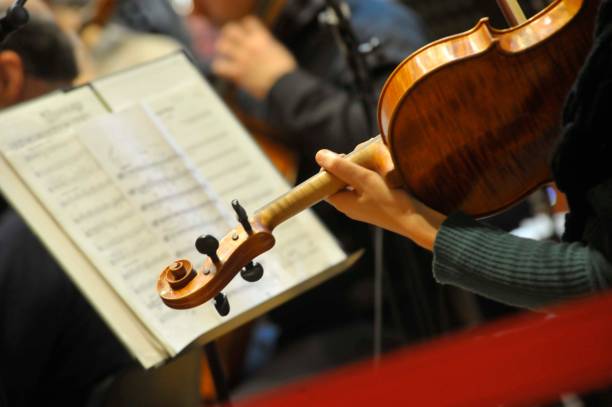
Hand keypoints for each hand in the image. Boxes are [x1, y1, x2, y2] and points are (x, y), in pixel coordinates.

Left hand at [212, 16, 296, 98]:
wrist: (285, 86)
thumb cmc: (285, 71)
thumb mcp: (278, 51)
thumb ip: (267, 45)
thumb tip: (263, 46)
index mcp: (262, 38)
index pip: (248, 21)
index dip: (245, 27)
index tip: (246, 34)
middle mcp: (250, 45)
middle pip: (230, 29)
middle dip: (228, 35)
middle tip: (230, 42)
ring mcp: (242, 58)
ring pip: (221, 45)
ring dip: (222, 50)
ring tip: (225, 55)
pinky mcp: (238, 73)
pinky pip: (219, 66)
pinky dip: (220, 68)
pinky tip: (224, 70)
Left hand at [316, 148, 446, 250]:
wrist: (415, 220)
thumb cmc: (388, 199)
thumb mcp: (363, 179)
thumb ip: (341, 167)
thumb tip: (319, 155)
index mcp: (342, 202)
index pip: (324, 184)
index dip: (329, 168)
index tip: (342, 156)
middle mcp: (350, 206)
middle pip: (340, 181)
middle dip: (348, 165)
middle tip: (361, 155)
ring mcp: (363, 207)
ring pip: (355, 182)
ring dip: (362, 169)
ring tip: (374, 159)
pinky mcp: (376, 205)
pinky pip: (367, 187)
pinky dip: (371, 176)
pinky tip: (382, 169)